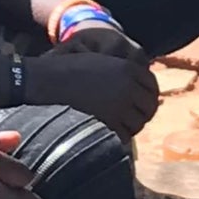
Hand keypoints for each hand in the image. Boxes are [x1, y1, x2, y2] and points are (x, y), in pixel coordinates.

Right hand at [26, 46, 159, 139]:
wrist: (47, 80)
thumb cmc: (70, 70)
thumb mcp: (101, 62)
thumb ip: (123, 73)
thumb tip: (141, 93)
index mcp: (128, 67)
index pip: (152, 86)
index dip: (149, 96)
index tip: (141, 104)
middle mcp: (128, 85)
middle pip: (149, 106)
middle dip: (142, 114)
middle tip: (132, 119)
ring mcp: (119, 104)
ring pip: (138, 123)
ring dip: (131, 126)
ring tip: (119, 126)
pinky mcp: (108, 120)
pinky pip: (124, 135)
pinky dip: (119, 137)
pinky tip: (109, 133)